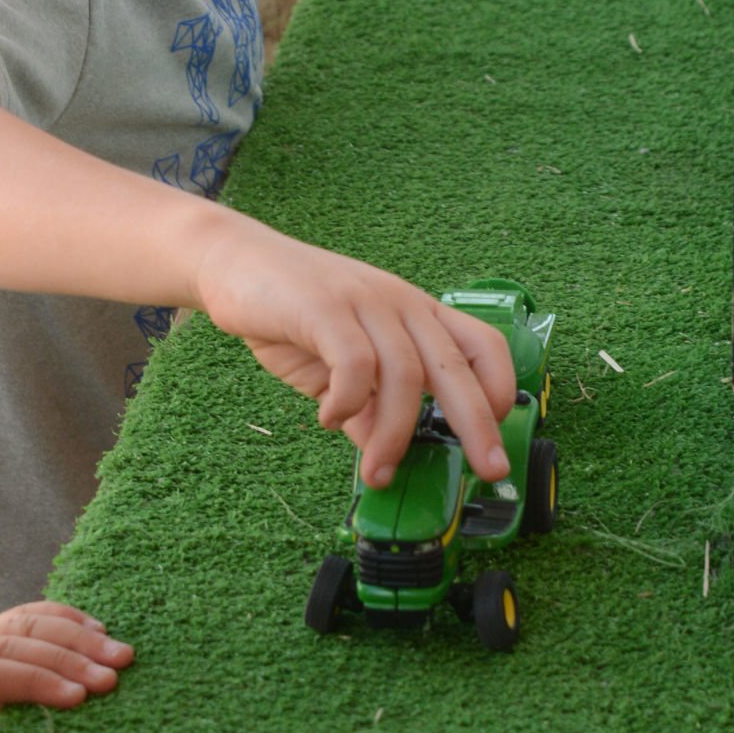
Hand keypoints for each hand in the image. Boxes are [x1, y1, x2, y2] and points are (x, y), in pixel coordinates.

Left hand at [0, 602, 132, 732]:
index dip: (36, 680)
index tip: (80, 697)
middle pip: (12, 639)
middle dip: (68, 656)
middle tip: (113, 675)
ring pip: (25, 621)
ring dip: (76, 635)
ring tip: (119, 653)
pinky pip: (28, 617)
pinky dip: (65, 621)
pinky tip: (97, 631)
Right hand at [195, 216, 515, 486]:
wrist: (233, 261)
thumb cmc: (292, 314)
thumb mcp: (339, 368)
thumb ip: (366, 410)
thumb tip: (385, 459)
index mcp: (415, 314)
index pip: (483, 344)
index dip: (500, 388)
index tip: (496, 436)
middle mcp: (400, 303)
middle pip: (456, 365)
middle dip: (478, 422)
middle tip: (489, 470)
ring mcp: (364, 301)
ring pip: (404, 374)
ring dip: (394, 434)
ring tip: (377, 470)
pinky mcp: (324, 307)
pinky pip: (354, 364)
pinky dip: (348, 402)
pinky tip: (329, 419)